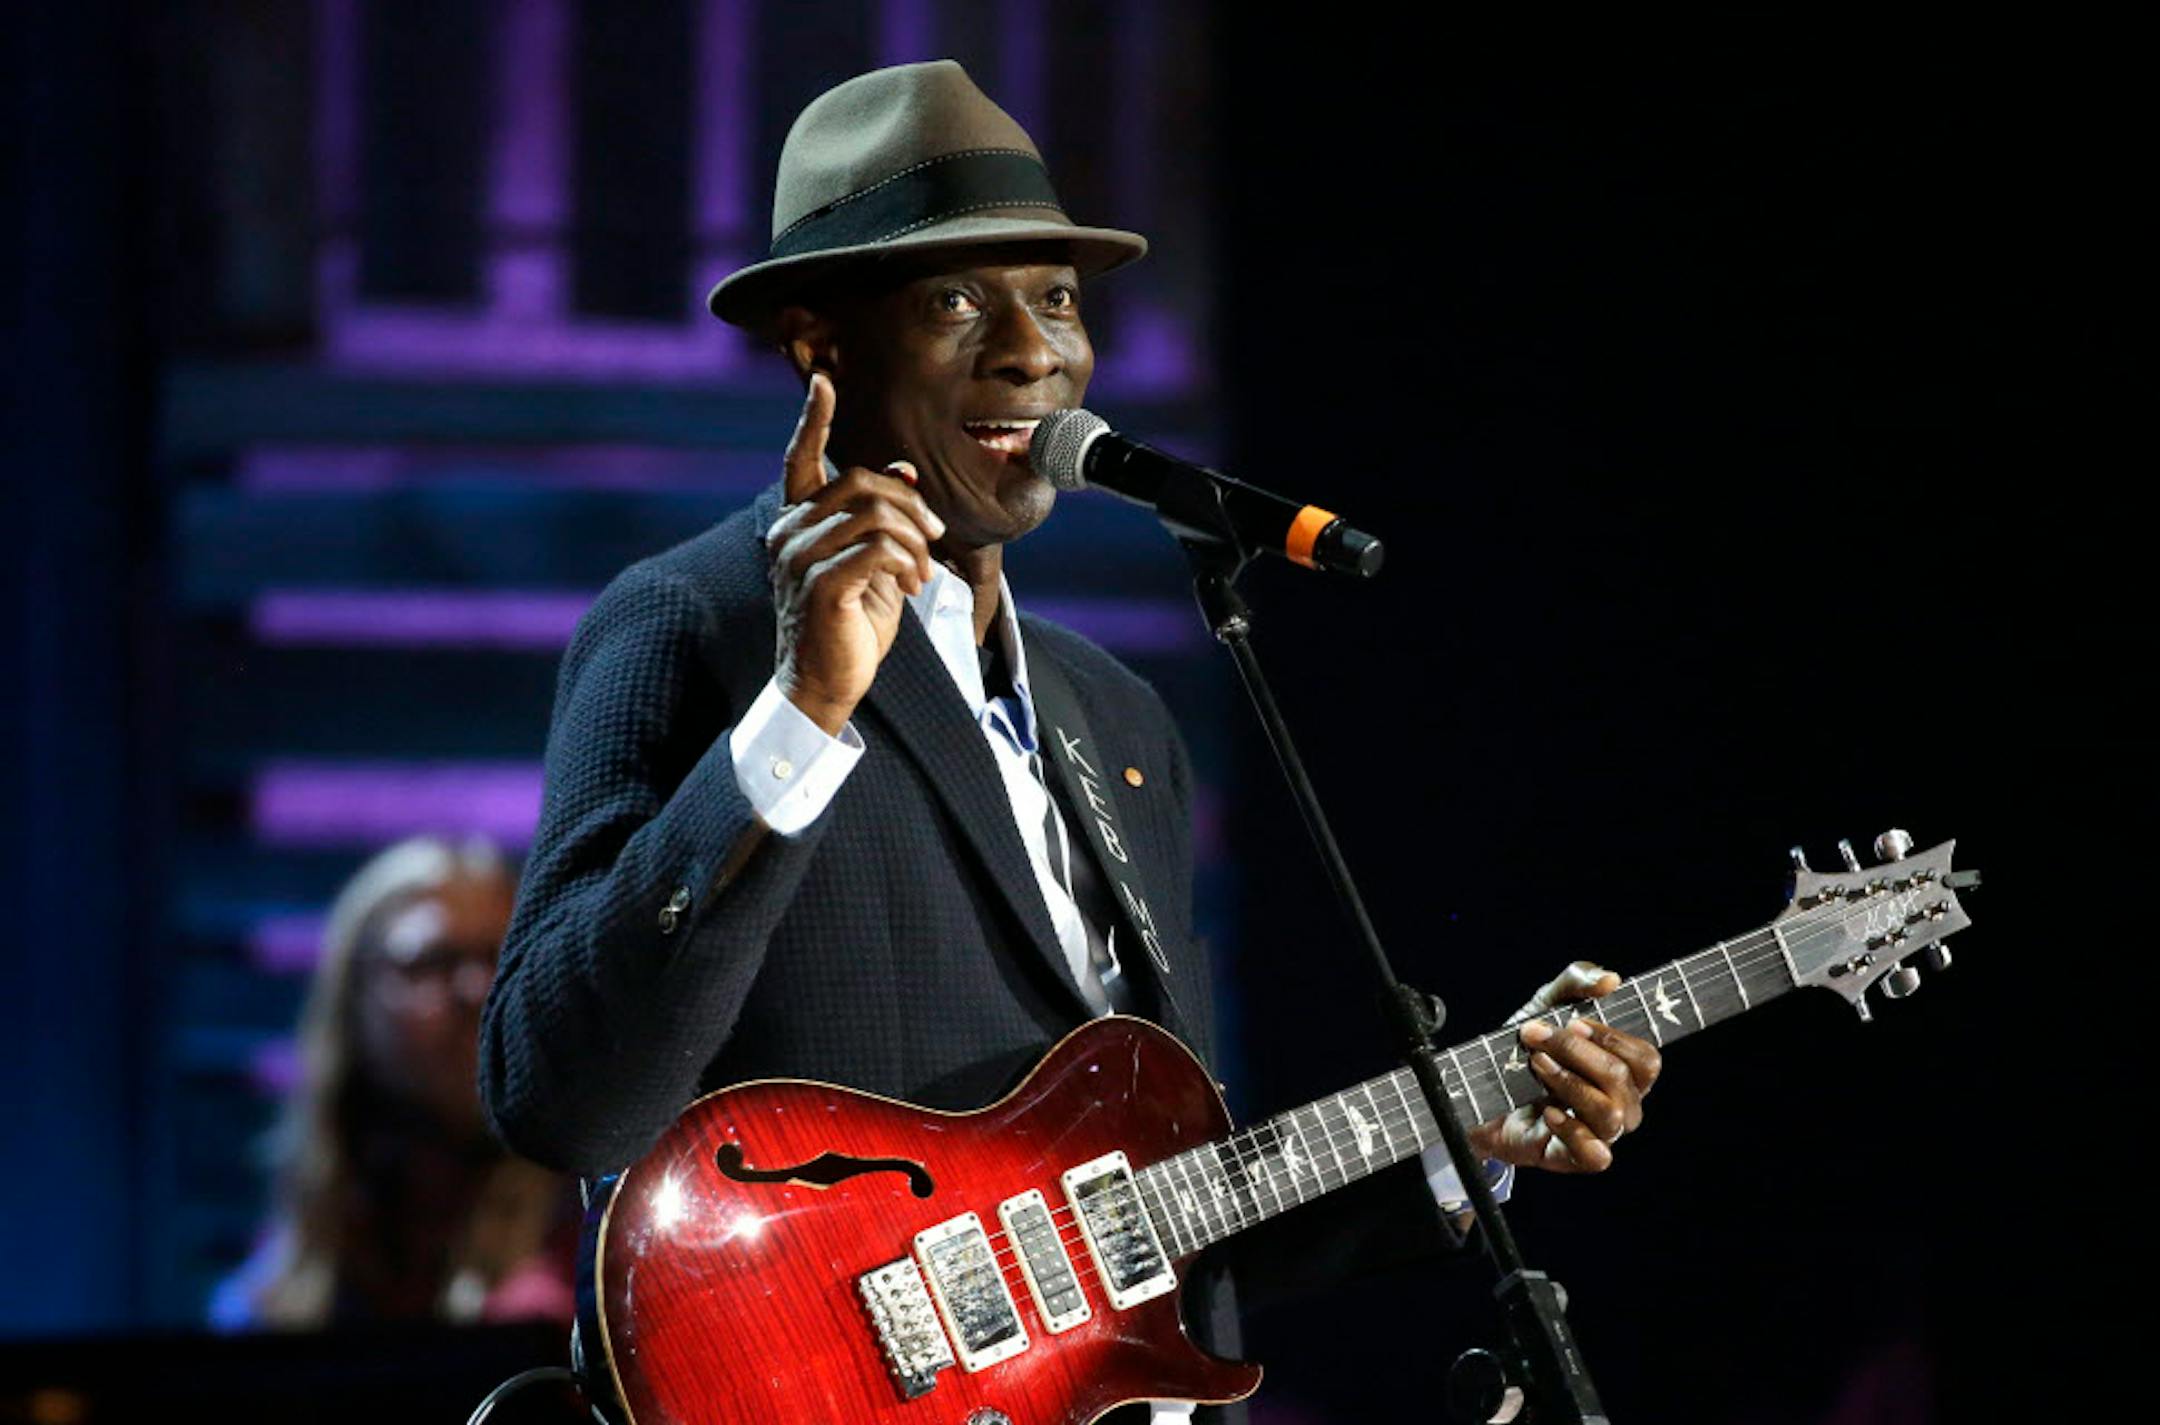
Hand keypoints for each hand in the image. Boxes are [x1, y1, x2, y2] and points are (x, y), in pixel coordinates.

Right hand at [765, 372, 945, 735]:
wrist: (825, 683)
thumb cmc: (848, 623)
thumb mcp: (871, 563)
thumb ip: (880, 519)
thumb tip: (903, 468)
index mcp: (796, 522)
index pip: (800, 459)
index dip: (812, 418)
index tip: (823, 380)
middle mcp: (789, 532)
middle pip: (863, 482)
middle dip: (911, 505)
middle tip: (933, 537)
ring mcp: (799, 557)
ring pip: (876, 513)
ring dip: (915, 541)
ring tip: (921, 572)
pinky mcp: (820, 584)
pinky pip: (879, 548)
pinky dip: (907, 562)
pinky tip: (911, 586)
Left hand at [1467, 961, 1661, 1173]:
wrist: (1473, 1091)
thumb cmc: (1520, 1050)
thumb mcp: (1543, 1006)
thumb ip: (1576, 982)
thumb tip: (1611, 979)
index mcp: (1621, 1072)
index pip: (1646, 1060)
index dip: (1614, 1038)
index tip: (1573, 1023)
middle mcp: (1619, 1106)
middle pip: (1623, 1080)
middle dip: (1577, 1052)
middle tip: (1537, 1037)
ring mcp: (1599, 1135)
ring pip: (1611, 1113)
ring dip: (1569, 1082)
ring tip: (1536, 1065)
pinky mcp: (1572, 1158)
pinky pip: (1596, 1155)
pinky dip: (1574, 1130)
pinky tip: (1549, 1112)